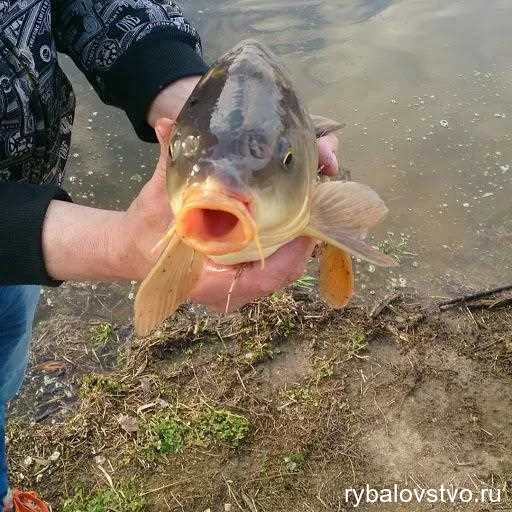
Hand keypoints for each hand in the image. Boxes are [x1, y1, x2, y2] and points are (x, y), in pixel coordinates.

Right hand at [124, 78, 339, 311]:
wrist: (129, 250)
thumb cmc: (143, 229)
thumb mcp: (156, 196)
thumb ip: (168, 163)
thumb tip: (168, 125)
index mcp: (209, 282)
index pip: (266, 277)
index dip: (293, 252)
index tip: (308, 224)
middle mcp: (227, 293)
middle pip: (280, 275)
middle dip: (301, 243)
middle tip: (313, 208)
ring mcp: (232, 291)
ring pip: (277, 273)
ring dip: (294, 246)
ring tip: (305, 213)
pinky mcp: (235, 282)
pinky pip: (268, 269)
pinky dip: (281, 249)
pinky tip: (287, 225)